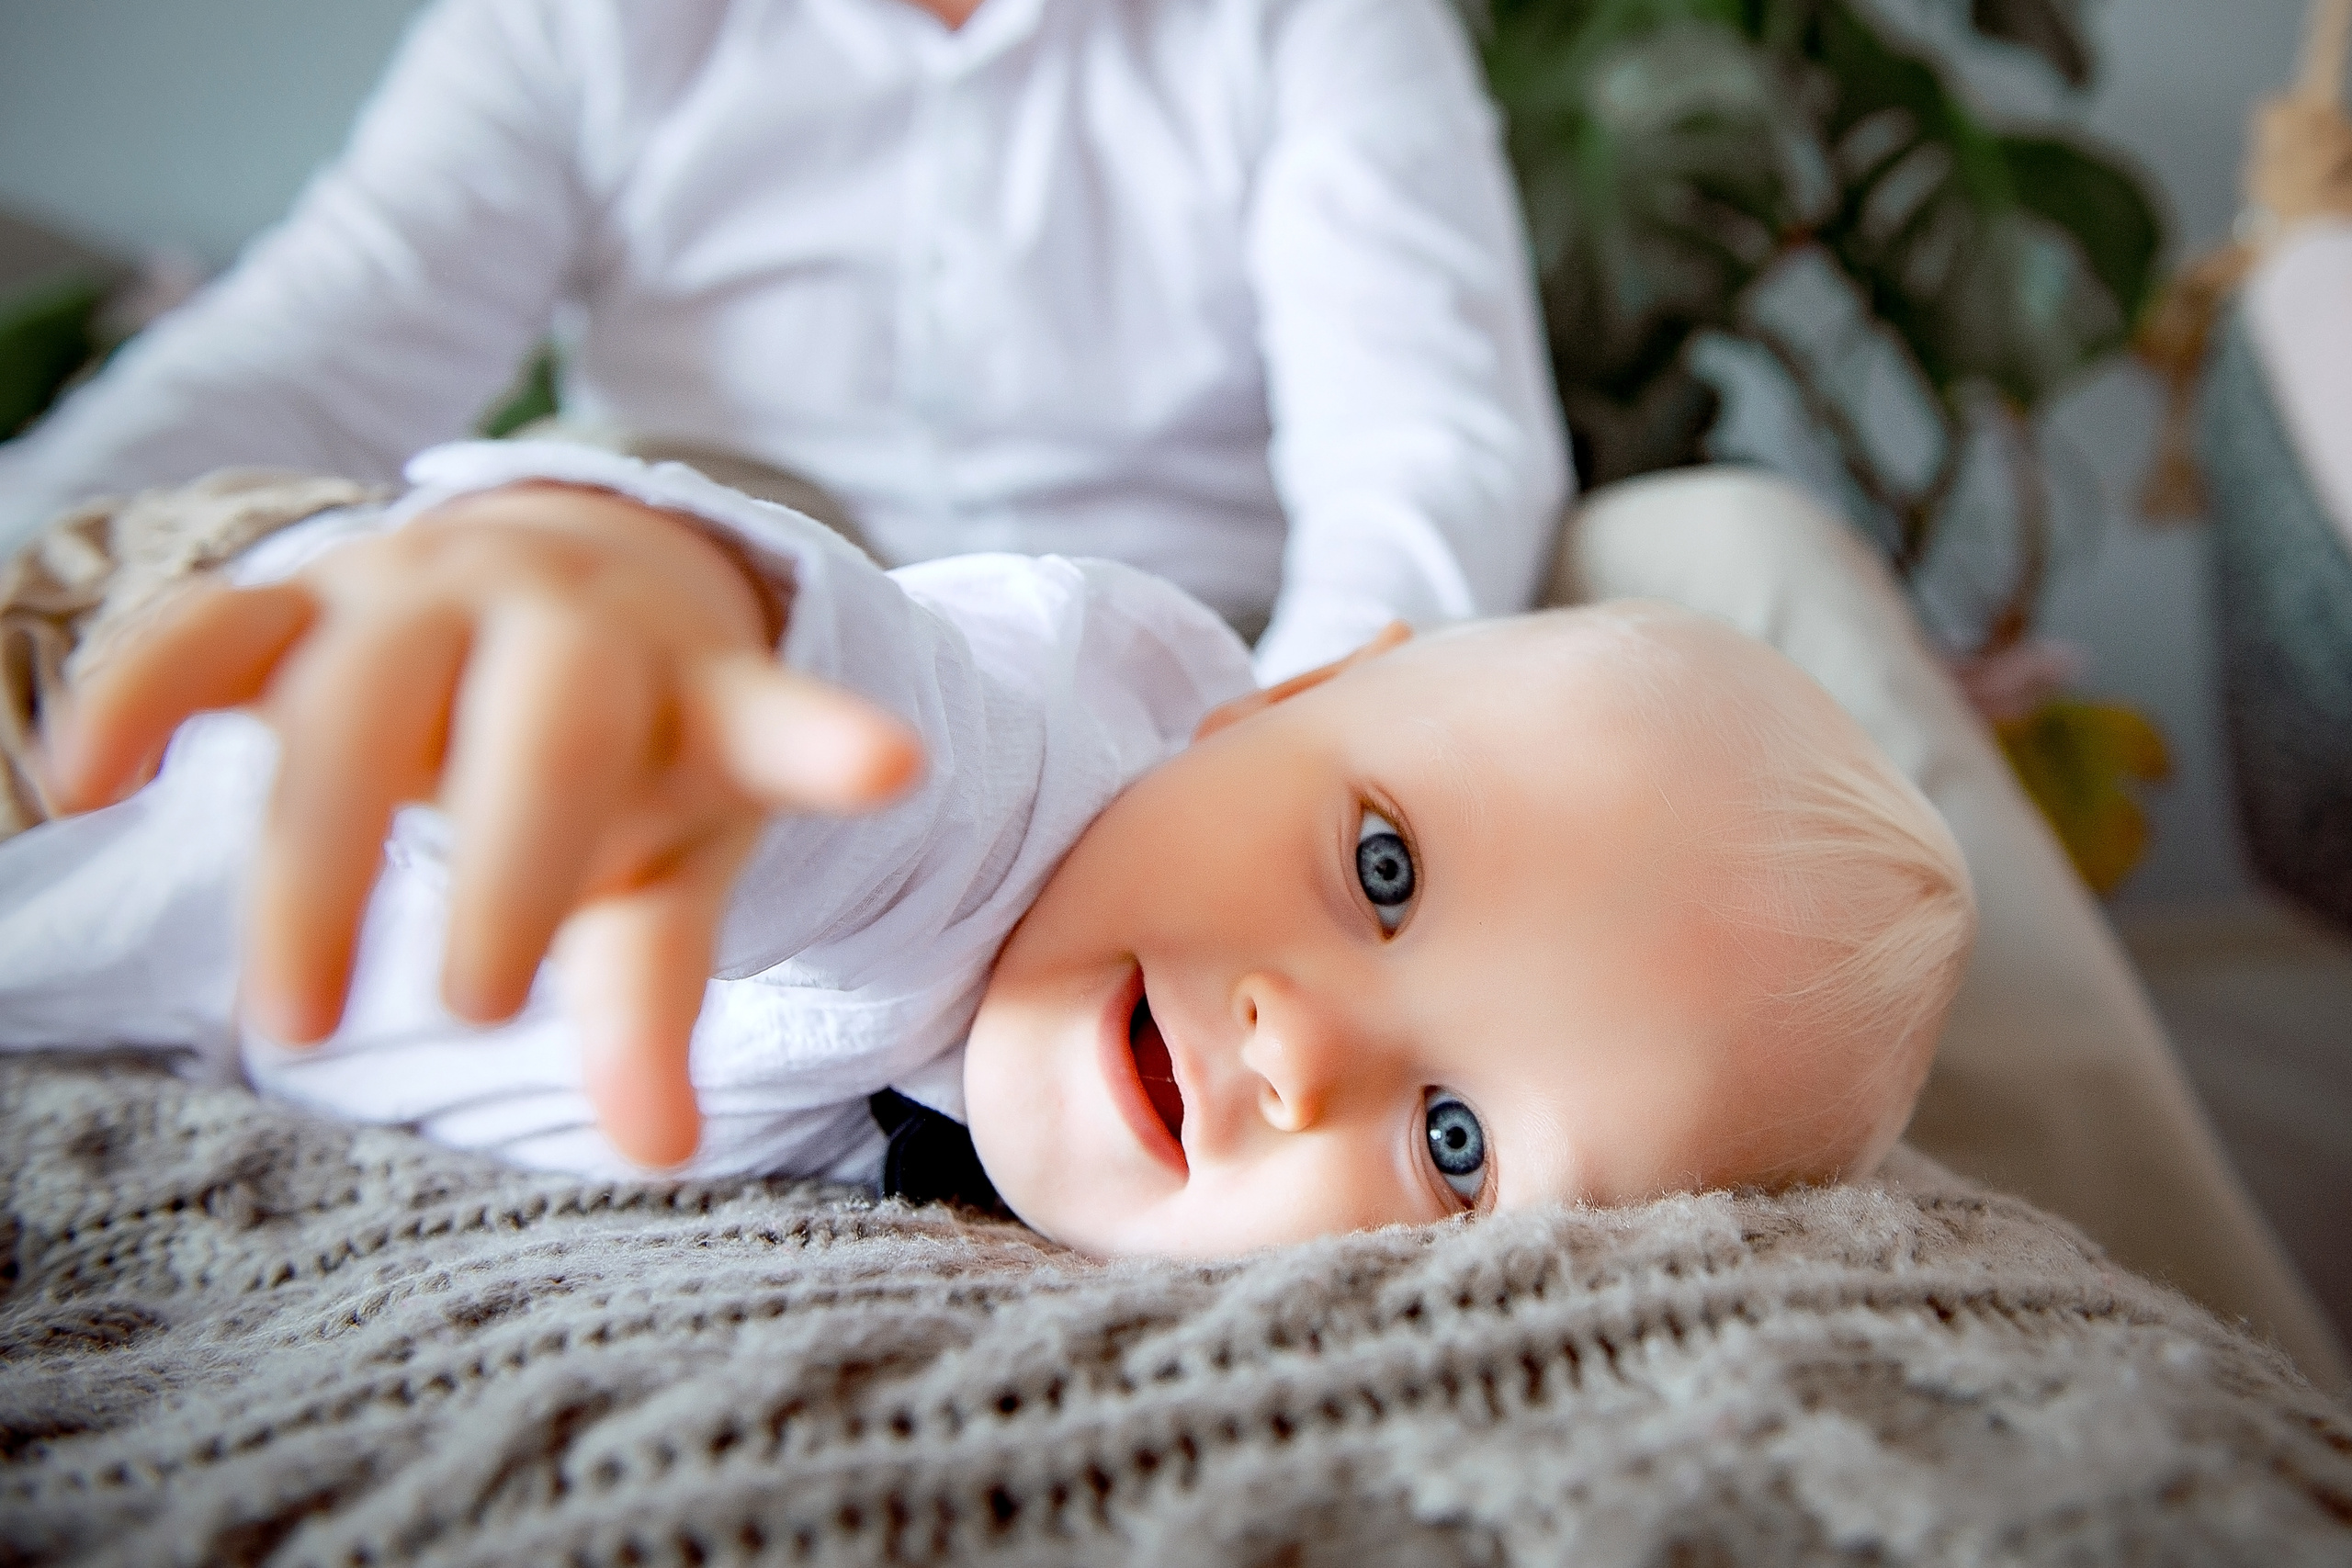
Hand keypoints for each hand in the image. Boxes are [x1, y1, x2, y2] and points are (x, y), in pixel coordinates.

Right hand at [43, 482, 920, 1166]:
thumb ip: (656, 994)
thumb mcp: (668, 865)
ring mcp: (421, 592)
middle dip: (513, 869)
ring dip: (315, 855)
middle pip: (538, 730)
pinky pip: (206, 628)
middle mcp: (561, 621)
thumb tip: (661, 1153)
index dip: (822, 743)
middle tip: (482, 1015)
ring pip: (355, 699)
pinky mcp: (298, 595)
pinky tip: (84, 786)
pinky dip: (139, 695)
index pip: (768, 718)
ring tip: (294, 1023)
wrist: (556, 588)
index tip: (891, 766)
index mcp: (691, 683)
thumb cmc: (628, 754)